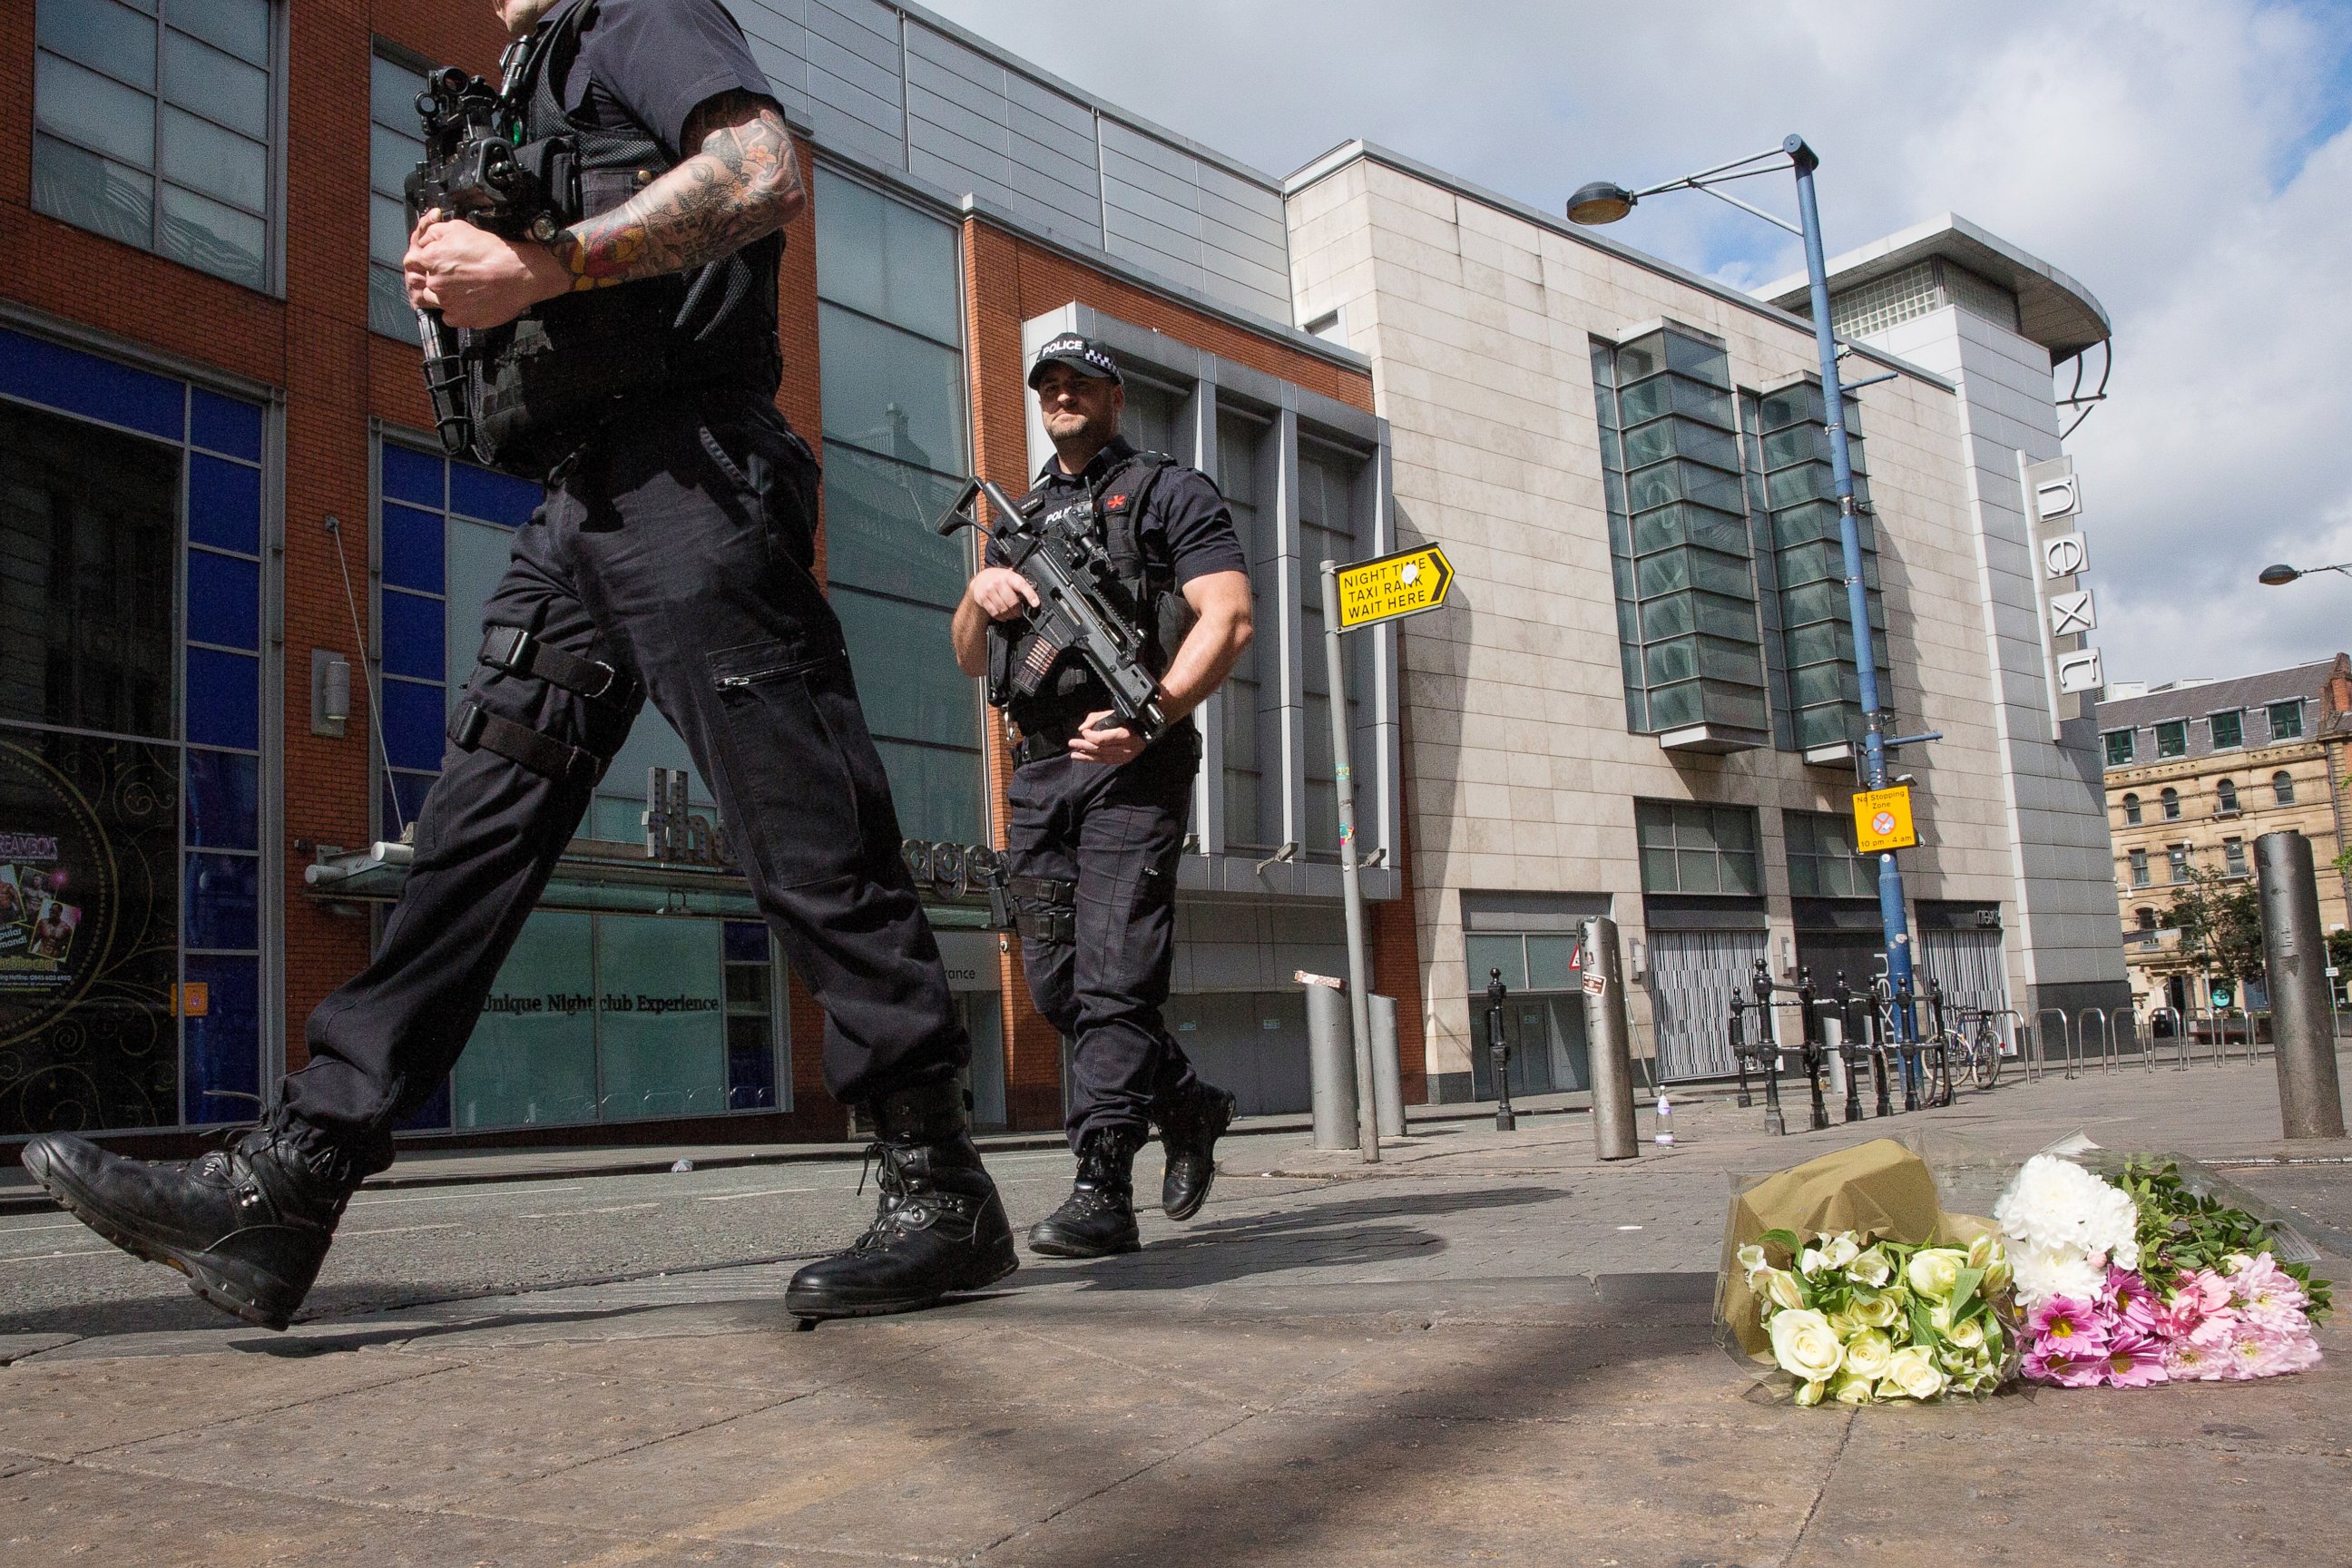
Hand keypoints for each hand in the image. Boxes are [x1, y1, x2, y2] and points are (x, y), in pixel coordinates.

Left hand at [404, 209, 571, 328]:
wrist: (519, 274)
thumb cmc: (493, 251)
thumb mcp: (460, 227)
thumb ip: (434, 232)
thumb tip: (424, 239)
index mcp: (432, 259)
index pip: (412, 262)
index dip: (422, 261)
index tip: (431, 263)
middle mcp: (436, 283)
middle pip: (423, 283)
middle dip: (435, 278)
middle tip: (455, 275)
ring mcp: (448, 303)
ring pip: (435, 301)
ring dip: (445, 295)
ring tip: (464, 288)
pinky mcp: (462, 318)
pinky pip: (450, 317)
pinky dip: (457, 310)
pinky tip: (471, 300)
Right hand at [966, 566, 1039, 621]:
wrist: (980, 580)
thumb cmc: (998, 578)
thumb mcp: (1009, 577)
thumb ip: (1018, 586)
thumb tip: (1031, 598)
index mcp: (1009, 576)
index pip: (1021, 585)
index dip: (1030, 595)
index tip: (1036, 604)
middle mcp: (998, 582)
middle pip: (1012, 602)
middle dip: (1018, 611)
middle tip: (1019, 613)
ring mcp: (989, 590)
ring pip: (1003, 609)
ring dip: (1010, 615)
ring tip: (1011, 615)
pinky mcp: (983, 599)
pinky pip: (995, 612)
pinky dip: (1001, 617)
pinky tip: (1003, 615)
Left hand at [1067, 710, 1143, 765]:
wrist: (1150, 727)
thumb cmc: (1131, 717)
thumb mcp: (1114, 712)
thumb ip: (1096, 718)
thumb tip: (1082, 728)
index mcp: (1124, 734)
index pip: (1102, 739)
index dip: (1090, 736)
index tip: (1083, 732)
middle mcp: (1126, 747)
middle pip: (1100, 749)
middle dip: (1083, 746)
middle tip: (1072, 743)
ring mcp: (1126, 755)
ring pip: (1102, 758)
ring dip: (1086, 756)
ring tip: (1074, 755)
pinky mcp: (1125, 759)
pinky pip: (1107, 761)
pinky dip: (1095, 760)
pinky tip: (1086, 758)